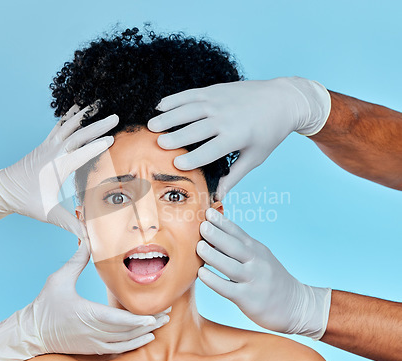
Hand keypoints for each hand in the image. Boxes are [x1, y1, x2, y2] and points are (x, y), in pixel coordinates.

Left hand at [0, 104, 117, 235]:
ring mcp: (47, 146)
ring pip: (68, 126)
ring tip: (96, 105)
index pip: (82, 153)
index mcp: (56, 167)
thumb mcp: (48, 214)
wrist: (1, 190)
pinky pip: (59, 127)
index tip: (113, 139)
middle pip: (78, 134)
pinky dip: (69, 118)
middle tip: (115, 117)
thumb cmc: (24, 201)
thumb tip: (88, 238)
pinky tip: (74, 111)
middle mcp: (52, 152)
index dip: (98, 146)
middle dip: (98, 125)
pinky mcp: (44, 145)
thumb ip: (70, 224)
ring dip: (83, 116)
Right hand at [0, 240, 170, 360]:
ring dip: (144, 335)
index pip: (119, 319)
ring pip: (125, 342)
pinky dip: (132, 345)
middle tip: (167, 314)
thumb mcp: (58, 279)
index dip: (139, 319)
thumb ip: (76, 260)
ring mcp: (93, 343)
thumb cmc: (44, 306)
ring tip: (160, 326)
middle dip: (150, 324)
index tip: (155, 315)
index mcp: (87, 313)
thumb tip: (88, 241)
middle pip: (127, 331)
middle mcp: (93, 331)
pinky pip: (117, 349)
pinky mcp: (91, 348)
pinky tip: (144, 339)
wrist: (31, 333)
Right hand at [148, 77, 330, 199]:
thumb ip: (234, 176)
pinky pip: (191, 94)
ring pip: (189, 109)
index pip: (210, 150)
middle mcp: (225, 117)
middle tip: (157, 144)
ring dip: (169, 117)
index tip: (176, 166)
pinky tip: (160, 106)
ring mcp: (219, 101)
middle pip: (195, 129)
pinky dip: (174, 99)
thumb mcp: (255, 157)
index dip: (192, 159)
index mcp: (236, 136)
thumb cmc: (269, 132)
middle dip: (175, 137)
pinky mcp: (215, 90)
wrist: (283, 99)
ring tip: (151, 126)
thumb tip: (218, 197)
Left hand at [196, 208, 330, 339]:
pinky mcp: (248, 298)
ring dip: (213, 256)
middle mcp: (256, 262)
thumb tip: (211, 235)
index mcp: (256, 250)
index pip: (238, 233)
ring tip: (199, 246)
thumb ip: (239, 247)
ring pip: (230, 266)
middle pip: (235, 246)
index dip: (223, 223)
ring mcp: (253, 280)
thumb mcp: (259, 258)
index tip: (208, 213)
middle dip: (218, 235)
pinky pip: (228, 288)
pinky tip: (201, 274)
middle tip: (202, 225)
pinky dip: (214, 280)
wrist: (295, 305)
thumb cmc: (269, 279)